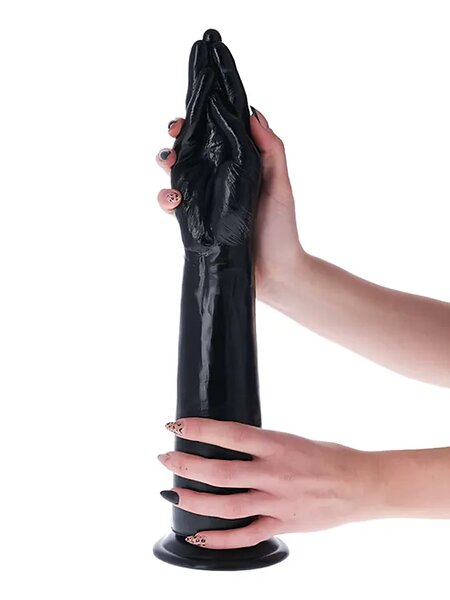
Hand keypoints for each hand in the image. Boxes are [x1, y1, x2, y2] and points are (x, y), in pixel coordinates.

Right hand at [155, 107, 304, 295]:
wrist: (276, 273)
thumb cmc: (281, 229)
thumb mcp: (280, 184)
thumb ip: (271, 149)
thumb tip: (253, 113)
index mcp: (235, 168)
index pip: (211, 140)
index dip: (196, 126)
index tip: (189, 118)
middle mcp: (215, 184)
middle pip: (187, 157)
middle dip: (175, 143)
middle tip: (174, 141)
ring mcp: (203, 206)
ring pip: (174, 179)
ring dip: (166, 167)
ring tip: (170, 166)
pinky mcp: (193, 227)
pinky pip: (173, 209)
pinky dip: (167, 200)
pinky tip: (176, 200)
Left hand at [157, 417, 377, 548]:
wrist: (362, 484)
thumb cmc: (329, 456)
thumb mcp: (293, 439)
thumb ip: (263, 444)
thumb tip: (230, 443)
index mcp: (278, 444)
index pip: (230, 434)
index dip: (200, 430)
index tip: (177, 425)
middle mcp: (275, 473)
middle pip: (220, 472)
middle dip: (186, 465)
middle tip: (165, 458)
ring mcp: (278, 502)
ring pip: (227, 506)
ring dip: (194, 500)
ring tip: (172, 493)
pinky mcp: (284, 525)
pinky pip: (247, 536)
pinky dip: (220, 539)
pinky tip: (197, 535)